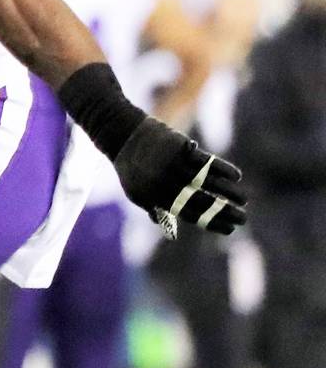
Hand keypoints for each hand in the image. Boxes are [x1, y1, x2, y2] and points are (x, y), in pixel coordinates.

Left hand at [114, 118, 246, 237]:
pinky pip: (206, 161)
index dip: (210, 223)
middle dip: (225, 211)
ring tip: (244, 199)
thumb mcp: (136, 193)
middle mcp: (166, 182)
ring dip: (229, 191)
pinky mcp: (180, 147)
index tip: (229, 229)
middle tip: (243, 219)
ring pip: (208, 181)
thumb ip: (155, 209)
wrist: (123, 135)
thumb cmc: (132, 168)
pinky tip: (236, 177)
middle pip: (202, 201)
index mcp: (156, 197)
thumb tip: (171, 232)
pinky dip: (223, 169)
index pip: (189, 214)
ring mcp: (174, 164)